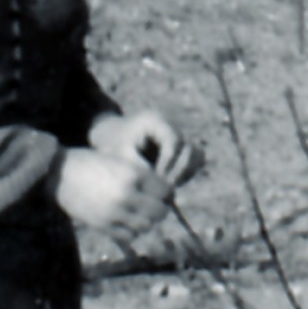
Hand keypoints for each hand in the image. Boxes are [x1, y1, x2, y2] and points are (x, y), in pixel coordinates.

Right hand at [49, 147, 172, 240]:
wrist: (59, 173)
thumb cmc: (90, 163)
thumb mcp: (118, 162)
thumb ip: (139, 176)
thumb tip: (162, 193)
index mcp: (132, 174)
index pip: (165, 190)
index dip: (167, 192)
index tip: (164, 193)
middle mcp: (126, 194)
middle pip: (159, 211)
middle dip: (161, 209)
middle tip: (156, 206)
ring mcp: (114, 212)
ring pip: (146, 226)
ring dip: (147, 222)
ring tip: (141, 215)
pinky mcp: (103, 225)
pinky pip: (128, 236)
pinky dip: (132, 231)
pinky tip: (127, 222)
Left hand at [88, 109, 204, 190]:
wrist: (111, 139)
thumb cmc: (113, 146)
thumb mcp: (121, 157)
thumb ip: (140, 169)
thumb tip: (162, 186)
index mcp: (154, 120)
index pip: (173, 141)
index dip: (168, 163)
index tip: (157, 180)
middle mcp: (171, 124)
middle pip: (189, 148)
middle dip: (178, 170)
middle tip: (165, 188)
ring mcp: (179, 134)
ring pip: (197, 154)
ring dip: (185, 172)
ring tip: (169, 187)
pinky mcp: (182, 146)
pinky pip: (195, 161)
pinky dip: (186, 173)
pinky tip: (171, 184)